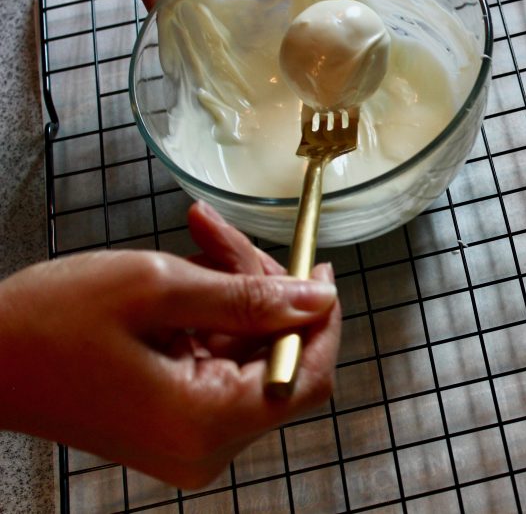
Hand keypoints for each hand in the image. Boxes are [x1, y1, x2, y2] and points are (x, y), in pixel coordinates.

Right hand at [0, 201, 340, 488]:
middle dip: (264, 290)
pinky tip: (189, 272)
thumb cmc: (48, 323)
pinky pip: (216, 364)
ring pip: (246, 354)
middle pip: (275, 360)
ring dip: (234, 293)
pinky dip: (211, 316)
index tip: (316, 268)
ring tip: (200, 238)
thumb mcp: (157, 288)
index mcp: (206, 422)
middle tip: (229, 236)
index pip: (307, 376)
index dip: (321, 320)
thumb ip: (249, 296)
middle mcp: (205, 446)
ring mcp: (187, 439)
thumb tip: (318, 300)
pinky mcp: (171, 424)